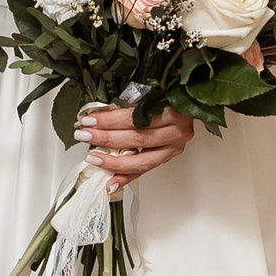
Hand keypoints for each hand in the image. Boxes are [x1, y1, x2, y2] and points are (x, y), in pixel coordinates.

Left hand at [76, 102, 195, 180]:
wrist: (190, 104)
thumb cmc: (169, 96)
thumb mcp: (152, 92)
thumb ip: (131, 104)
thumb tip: (97, 115)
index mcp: (172, 109)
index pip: (135, 117)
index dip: (109, 120)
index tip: (89, 120)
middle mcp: (176, 130)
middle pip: (137, 138)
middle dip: (106, 139)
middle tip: (84, 135)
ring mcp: (174, 146)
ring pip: (141, 160)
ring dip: (113, 162)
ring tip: (93, 158)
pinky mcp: (169, 156)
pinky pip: (145, 170)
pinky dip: (126, 177)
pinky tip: (111, 183)